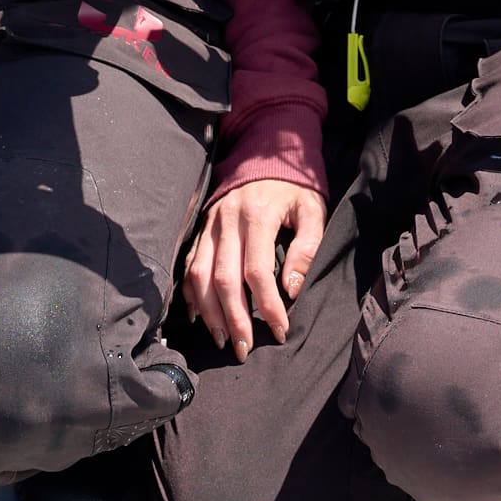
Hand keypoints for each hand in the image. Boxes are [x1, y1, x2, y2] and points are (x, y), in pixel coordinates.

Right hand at [182, 178, 324, 355]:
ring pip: (200, 275)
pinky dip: (191, 293)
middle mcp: (226, 221)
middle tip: (243, 349)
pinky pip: (189, 265)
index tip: (280, 331)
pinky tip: (199, 317)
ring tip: (222, 339)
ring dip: (209, 312)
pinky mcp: (200, 228)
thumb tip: (291, 289)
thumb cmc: (294, 186)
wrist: (265, 151)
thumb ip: (305, 248)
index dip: (268, 306)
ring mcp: (209, 225)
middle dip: (233, 319)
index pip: (257, 272)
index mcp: (256, 215)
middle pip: (223, 279)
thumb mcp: (311, 210)